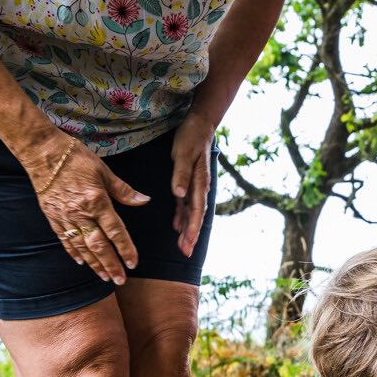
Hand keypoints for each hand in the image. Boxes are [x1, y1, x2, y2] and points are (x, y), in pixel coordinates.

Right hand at [21, 132, 149, 285]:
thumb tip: (144, 200)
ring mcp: (64, 216)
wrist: (42, 151)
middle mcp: (80, 213)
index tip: (133, 263)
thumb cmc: (75, 157)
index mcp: (96, 201)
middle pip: (98, 245)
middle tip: (120, 280)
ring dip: (94, 264)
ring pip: (81, 246)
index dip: (125, 249)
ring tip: (104, 277)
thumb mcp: (104, 171)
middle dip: (110, 265)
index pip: (115, 232)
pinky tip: (82, 262)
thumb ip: (124, 191)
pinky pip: (64, 239)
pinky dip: (73, 252)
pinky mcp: (52, 216)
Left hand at [170, 110, 216, 257]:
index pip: (197, 210)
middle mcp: (199, 187)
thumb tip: (179, 195)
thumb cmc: (191, 137)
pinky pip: (186, 203)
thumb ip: (181, 174)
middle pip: (196, 215)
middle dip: (192, 235)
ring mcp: (194, 185)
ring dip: (187, 228)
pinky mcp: (188, 181)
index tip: (189, 243)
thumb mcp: (184, 153)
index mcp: (199, 182)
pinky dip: (182, 215)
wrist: (200, 124)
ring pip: (191, 212)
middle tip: (186, 253)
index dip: (193, 228)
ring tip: (183, 246)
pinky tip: (177, 225)